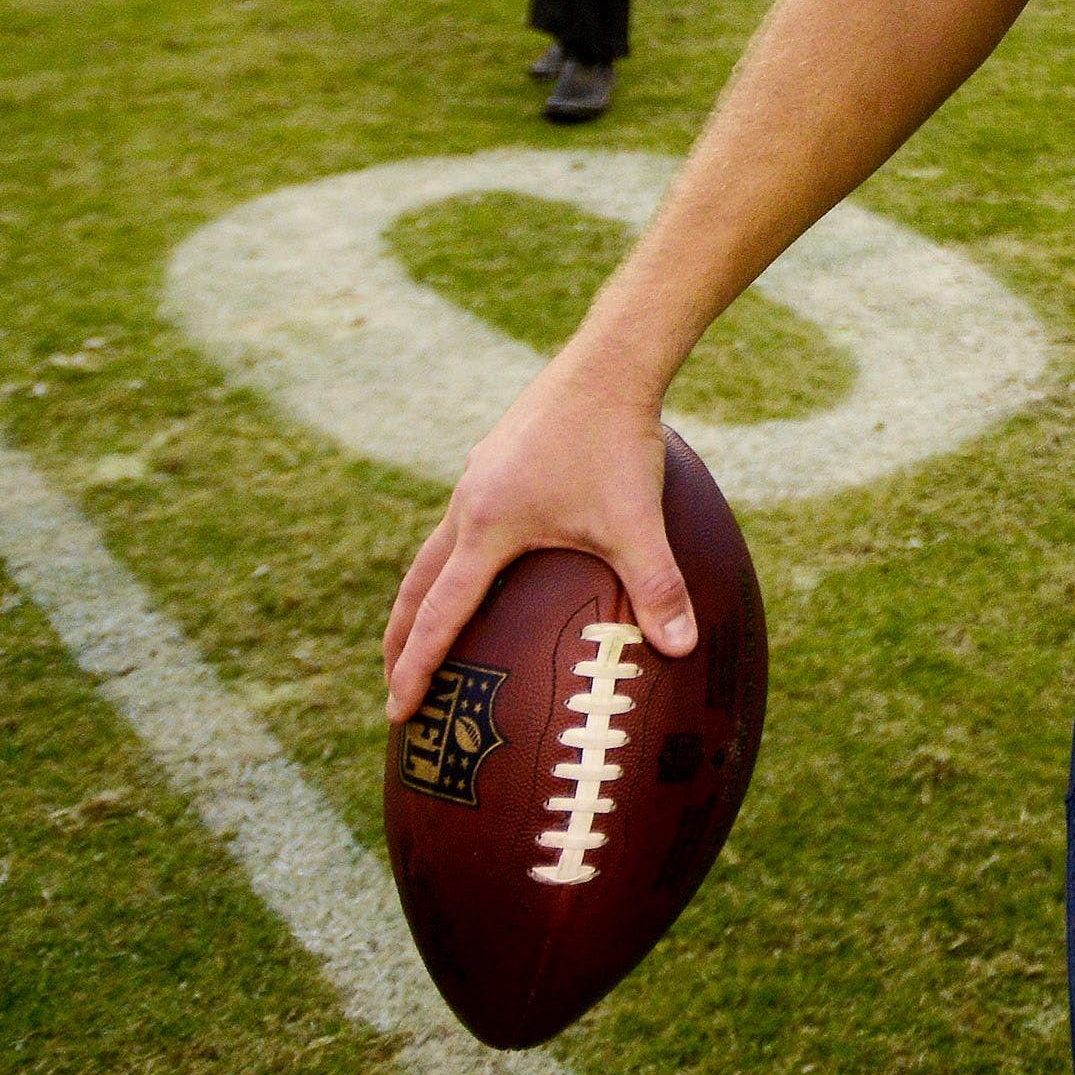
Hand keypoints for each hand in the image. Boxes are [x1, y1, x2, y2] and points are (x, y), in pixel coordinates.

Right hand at [384, 354, 692, 722]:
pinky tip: (491, 555)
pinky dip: (461, 549)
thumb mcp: (636, 522)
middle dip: (401, 637)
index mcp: (486, 527)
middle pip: (418, 583)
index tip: (398, 711)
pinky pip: (469, 514)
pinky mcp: (500, 454)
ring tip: (425, 625)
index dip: (417, 666)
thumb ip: (658, 588)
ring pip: (438, 545)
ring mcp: (481, 474)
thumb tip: (682, 649)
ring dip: (425, 590)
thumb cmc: (617, 442)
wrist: (610, 363)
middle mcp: (470, 501)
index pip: (440, 615)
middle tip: (392, 683)